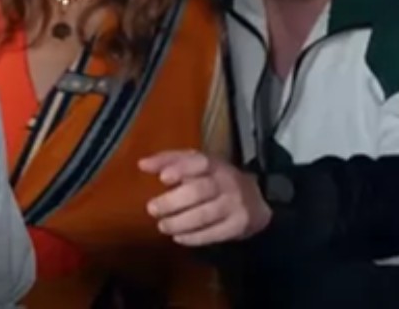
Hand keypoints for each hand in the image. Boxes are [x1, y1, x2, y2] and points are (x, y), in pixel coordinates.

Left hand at [139, 149, 271, 246]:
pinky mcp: (238, 225)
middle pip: (199, 191)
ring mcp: (235, 204)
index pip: (200, 163)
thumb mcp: (197, 165)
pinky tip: (179, 238)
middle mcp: (227, 182)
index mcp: (215, 164)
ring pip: (205, 215)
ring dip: (180, 222)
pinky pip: (214, 233)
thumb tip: (142, 164)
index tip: (163, 178)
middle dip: (173, 202)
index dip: (181, 169)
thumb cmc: (216, 180)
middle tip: (152, 209)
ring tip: (163, 226)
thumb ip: (170, 161)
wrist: (256, 201)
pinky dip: (193, 237)